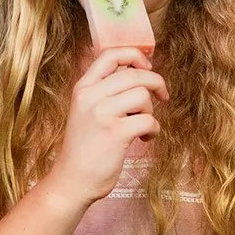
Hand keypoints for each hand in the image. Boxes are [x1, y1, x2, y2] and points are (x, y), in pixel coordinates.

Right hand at [46, 48, 166, 205]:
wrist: (72, 181)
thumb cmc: (85, 146)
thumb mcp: (86, 110)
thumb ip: (105, 90)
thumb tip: (139, 71)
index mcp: (82, 87)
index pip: (110, 53)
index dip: (135, 55)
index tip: (147, 67)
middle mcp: (90, 96)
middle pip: (134, 74)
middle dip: (156, 83)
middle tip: (163, 96)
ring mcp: (101, 114)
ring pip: (143, 95)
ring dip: (150, 111)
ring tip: (142, 125)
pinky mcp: (115, 134)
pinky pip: (148, 120)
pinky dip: (153, 130)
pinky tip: (144, 138)